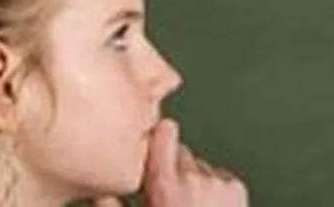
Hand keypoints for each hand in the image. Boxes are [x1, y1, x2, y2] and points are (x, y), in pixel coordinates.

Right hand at [94, 119, 247, 206]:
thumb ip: (113, 206)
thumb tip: (98, 194)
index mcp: (166, 186)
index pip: (164, 133)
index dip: (158, 135)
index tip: (153, 139)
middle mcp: (193, 178)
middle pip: (180, 151)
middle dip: (173, 167)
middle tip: (167, 195)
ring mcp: (217, 181)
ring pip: (199, 165)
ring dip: (193, 178)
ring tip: (187, 206)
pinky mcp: (236, 188)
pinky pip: (219, 176)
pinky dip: (213, 187)